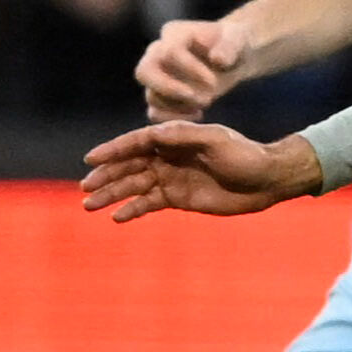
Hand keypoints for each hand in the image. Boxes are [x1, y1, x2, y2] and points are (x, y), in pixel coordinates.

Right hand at [81, 118, 323, 221]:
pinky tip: (116, 217)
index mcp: (174, 139)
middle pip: (129, 165)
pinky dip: (132, 209)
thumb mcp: (216, 141)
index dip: (113, 150)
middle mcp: (168, 157)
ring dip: (112, 194)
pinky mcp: (177, 198)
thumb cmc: (244, 155)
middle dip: (107, 175)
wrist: (266, 181)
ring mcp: (171, 177)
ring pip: (134, 186)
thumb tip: (156, 134)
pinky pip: (148, 203)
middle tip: (85, 187)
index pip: (136, 143)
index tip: (91, 159)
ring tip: (90, 205)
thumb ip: (185, 137)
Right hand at [138, 11, 247, 118]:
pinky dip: (174, 119)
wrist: (235, 57)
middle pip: (143, 72)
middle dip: (170, 90)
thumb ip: (230, 46)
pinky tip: (199, 114)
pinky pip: (154, 112)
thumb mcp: (238, 39)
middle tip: (203, 99)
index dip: (189, 69)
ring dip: (178, 106)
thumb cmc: (235, 43)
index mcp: (175, 33)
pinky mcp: (163, 96)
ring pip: (151, 96)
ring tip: (207, 103)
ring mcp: (158, 76)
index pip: (168, 51)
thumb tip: (217, 60)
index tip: (214, 82)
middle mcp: (158, 53)